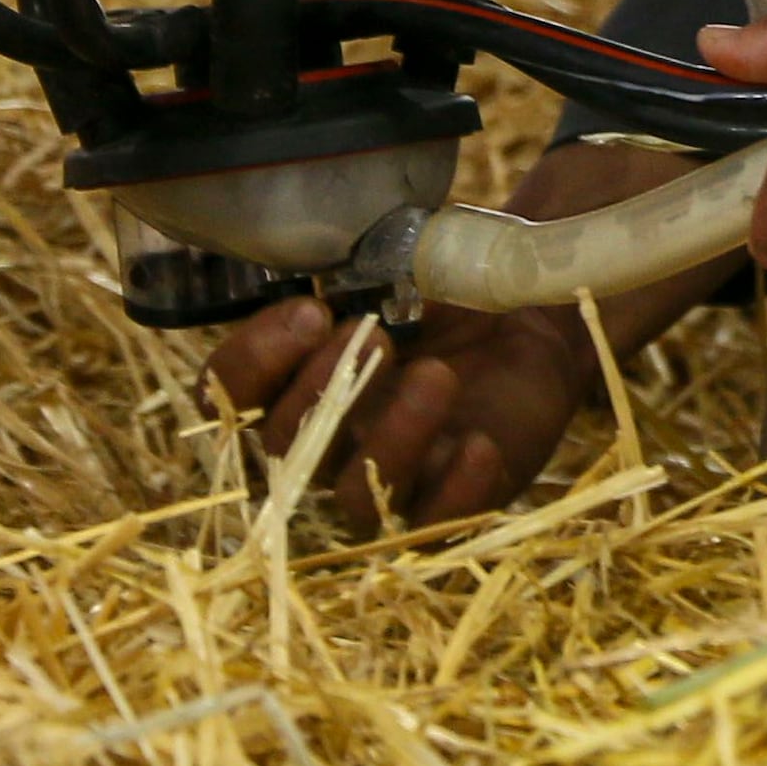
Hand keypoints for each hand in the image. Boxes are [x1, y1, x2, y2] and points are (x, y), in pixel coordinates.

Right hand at [202, 137, 721, 530]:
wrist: (539, 315)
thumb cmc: (455, 289)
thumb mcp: (400, 262)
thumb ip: (353, 262)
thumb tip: (337, 239)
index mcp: (295, 379)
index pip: (227, 395)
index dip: (250, 362)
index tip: (310, 310)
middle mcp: (326, 439)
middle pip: (283, 445)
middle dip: (319, 389)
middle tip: (374, 334)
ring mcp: (386, 478)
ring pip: (353, 495)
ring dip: (389, 436)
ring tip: (436, 374)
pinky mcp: (448, 502)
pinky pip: (430, 526)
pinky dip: (452, 487)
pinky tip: (477, 441)